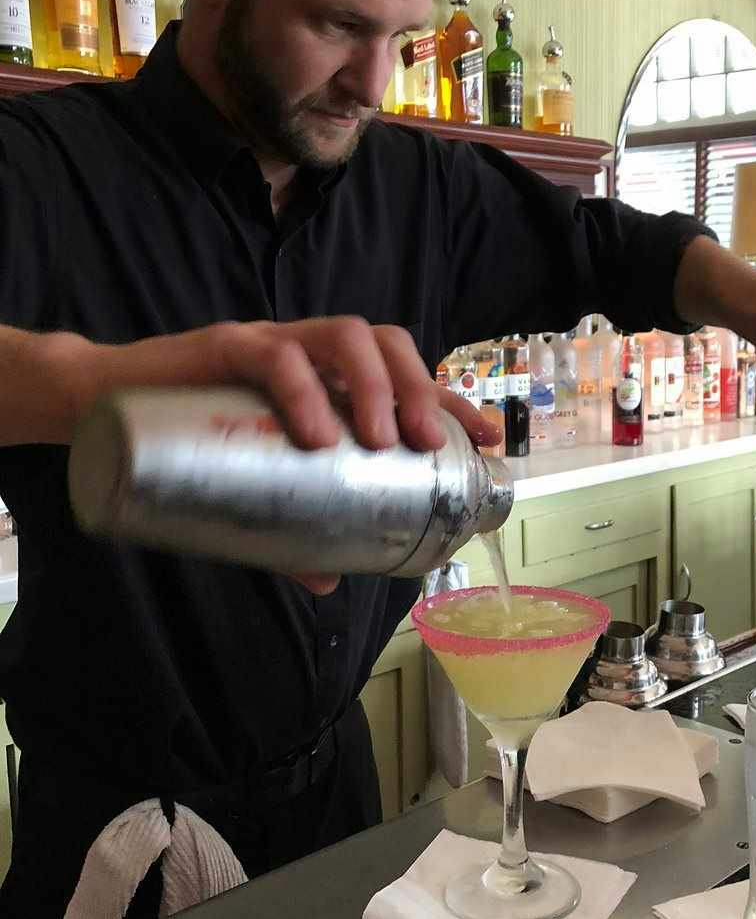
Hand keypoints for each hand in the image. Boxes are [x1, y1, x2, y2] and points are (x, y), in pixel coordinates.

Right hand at [64, 317, 503, 596]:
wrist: (101, 407)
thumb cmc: (189, 442)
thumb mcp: (252, 488)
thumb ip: (289, 531)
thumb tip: (331, 582)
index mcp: (326, 378)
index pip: (404, 371)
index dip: (452, 397)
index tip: (491, 435)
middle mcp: (308, 351)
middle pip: (385, 342)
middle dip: (419, 388)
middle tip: (428, 443)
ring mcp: (270, 342)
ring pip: (342, 335)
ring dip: (372, 385)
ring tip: (376, 439)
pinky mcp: (225, 346)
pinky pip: (274, 355)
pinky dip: (302, 390)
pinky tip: (314, 434)